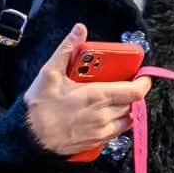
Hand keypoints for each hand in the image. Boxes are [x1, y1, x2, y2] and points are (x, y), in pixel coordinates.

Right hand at [23, 24, 152, 157]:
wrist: (29, 137)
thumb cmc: (39, 105)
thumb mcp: (50, 73)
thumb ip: (67, 49)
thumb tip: (79, 29)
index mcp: (97, 96)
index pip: (135, 91)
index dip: (144, 83)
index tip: (143, 76)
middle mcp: (104, 115)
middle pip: (132, 104)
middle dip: (131, 93)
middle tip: (122, 85)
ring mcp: (101, 131)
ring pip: (127, 119)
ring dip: (126, 109)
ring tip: (115, 100)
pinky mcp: (96, 143)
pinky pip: (117, 132)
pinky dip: (117, 123)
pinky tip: (104, 116)